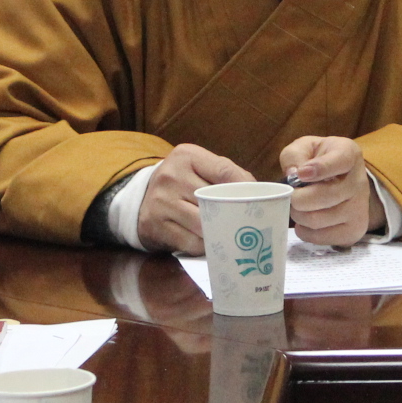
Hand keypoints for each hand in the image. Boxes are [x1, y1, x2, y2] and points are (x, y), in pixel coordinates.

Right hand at [135, 143, 254, 254]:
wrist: (143, 199)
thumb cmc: (182, 184)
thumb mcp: (199, 168)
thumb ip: (226, 174)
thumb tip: (259, 191)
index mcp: (186, 156)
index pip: (224, 171)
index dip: (245, 188)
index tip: (258, 201)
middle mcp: (170, 175)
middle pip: (214, 200)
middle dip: (233, 214)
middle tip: (248, 225)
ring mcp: (161, 201)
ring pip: (203, 224)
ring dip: (219, 233)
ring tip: (231, 236)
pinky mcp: (154, 225)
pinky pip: (189, 242)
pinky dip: (203, 246)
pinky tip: (209, 244)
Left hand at [280, 136, 384, 246]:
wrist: (343, 179)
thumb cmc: (319, 160)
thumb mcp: (305, 148)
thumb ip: (294, 156)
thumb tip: (293, 175)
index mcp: (349, 154)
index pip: (339, 162)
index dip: (318, 169)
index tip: (300, 174)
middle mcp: (360, 181)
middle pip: (323, 197)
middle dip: (297, 198)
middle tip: (291, 196)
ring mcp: (360, 208)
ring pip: (317, 220)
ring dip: (298, 215)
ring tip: (298, 208)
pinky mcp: (355, 230)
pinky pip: (321, 237)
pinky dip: (305, 232)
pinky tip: (305, 220)